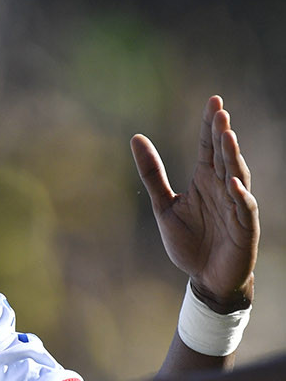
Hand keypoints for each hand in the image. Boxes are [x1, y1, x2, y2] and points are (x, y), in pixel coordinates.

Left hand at [133, 96, 257, 310]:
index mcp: (205, 181)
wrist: (204, 280)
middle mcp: (223, 189)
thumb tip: (135, 137)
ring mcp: (235, 207)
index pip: (209, 147)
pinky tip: (233, 181)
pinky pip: (243, 208)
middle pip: (223, 156)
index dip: (210, 125)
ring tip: (227, 136)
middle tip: (220, 111)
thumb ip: (152, 174)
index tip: (213, 101)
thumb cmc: (189, 243)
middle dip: (222, 134)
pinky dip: (240, 195)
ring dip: (233, 157)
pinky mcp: (243, 229)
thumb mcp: (163, 206)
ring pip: (237, 176)